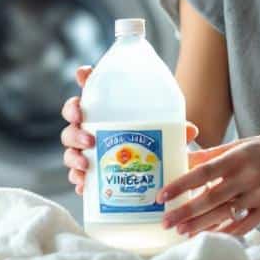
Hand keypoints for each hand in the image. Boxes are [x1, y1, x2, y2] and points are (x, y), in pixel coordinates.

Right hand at [60, 65, 198, 194]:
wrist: (154, 177)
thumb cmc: (155, 145)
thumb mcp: (166, 135)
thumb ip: (175, 130)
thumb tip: (190, 130)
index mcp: (107, 108)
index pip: (91, 85)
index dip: (84, 77)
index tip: (84, 74)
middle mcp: (92, 124)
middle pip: (71, 114)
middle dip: (73, 119)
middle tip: (88, 134)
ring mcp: (86, 148)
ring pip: (69, 145)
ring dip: (73, 152)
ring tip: (85, 161)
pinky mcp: (87, 172)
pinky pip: (76, 174)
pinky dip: (78, 179)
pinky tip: (84, 184)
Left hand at [157, 133, 259, 235]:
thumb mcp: (245, 144)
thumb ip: (216, 154)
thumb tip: (187, 159)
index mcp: (240, 156)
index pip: (204, 172)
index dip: (181, 184)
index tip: (163, 195)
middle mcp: (249, 175)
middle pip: (211, 197)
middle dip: (186, 212)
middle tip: (166, 221)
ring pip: (225, 213)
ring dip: (201, 225)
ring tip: (181, 231)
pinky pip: (245, 224)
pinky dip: (227, 231)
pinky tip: (210, 235)